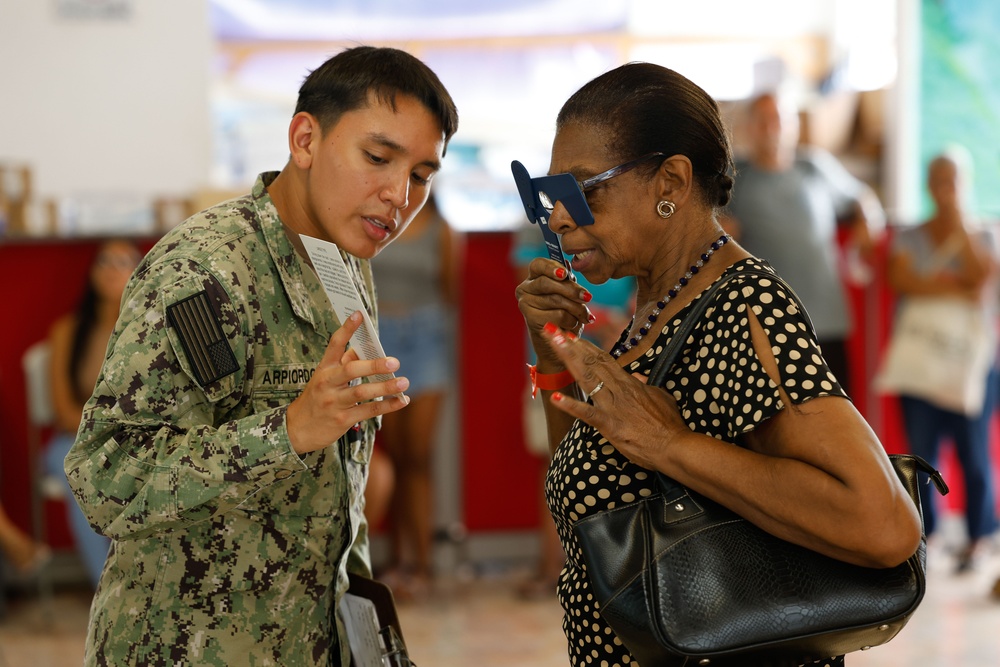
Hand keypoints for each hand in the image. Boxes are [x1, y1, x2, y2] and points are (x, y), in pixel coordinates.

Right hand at [286, 311, 409, 453]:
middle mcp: (328, 384)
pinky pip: (368, 411)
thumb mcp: (324, 378)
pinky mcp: (342, 419)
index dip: (346, 329)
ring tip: (403, 382)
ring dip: (385, 387)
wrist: (297, 430)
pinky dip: (387, 406)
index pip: (334, 345)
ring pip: (362, 392)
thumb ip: (343, 364)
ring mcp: (334, 402)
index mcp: (324, 369)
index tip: (359, 314)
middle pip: (351, 371)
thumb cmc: (316, 399)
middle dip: (374, 365)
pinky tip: (402, 400)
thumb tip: (362, 349)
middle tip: (394, 362)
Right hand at [515, 258, 593, 364]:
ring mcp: (525, 304)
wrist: (557, 342)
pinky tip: (574, 324)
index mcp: (533, 276)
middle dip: (572, 290)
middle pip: (547, 283)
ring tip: (586, 315)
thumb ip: (567, 280)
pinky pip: (557, 315)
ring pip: (556, 300)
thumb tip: (568, 266)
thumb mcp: (568, 294)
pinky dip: (571, 320)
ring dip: (576, 308)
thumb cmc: (563, 312)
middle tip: (588, 297)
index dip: (551, 267)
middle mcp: (524, 288)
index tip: (565, 273)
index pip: (538, 264)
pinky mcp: (530, 319)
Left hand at [540, 323, 689, 470]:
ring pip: (586, 377)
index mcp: (628, 382)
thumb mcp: (660, 396)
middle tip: (554, 330)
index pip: (603, 359)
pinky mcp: (609, 426)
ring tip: (554, 343)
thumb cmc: (669, 424)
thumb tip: (639, 378)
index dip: (585, 346)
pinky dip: (571, 406)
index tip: (571, 335)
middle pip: (591, 362)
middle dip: (571, 345)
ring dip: (568, 359)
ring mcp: (612, 406)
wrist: (674, 446)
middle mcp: (618, 390)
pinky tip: (556, 399)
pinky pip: (587, 414)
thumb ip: (646, 386)